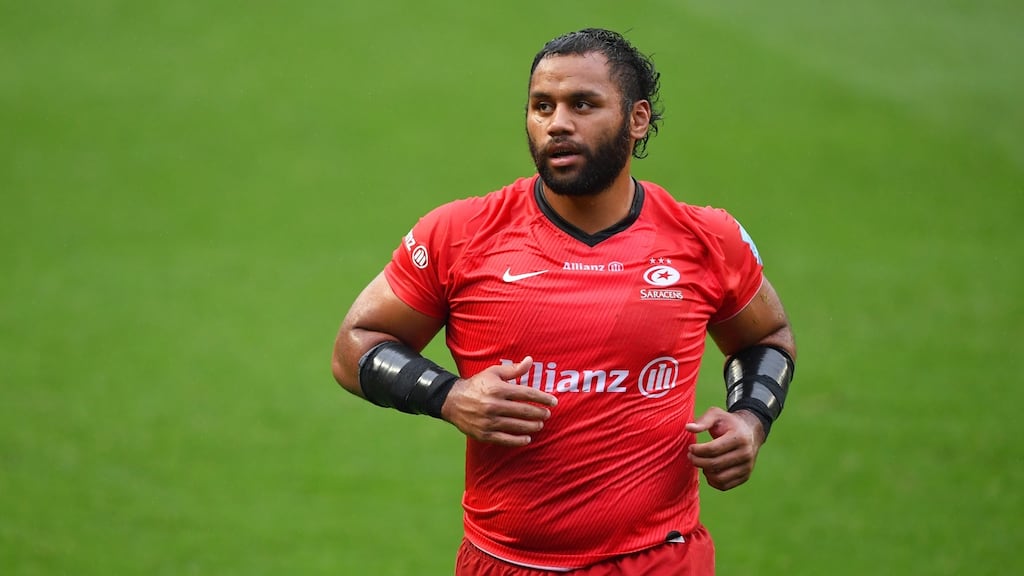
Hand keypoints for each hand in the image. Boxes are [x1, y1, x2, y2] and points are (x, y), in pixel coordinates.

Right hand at [441, 356, 557, 446]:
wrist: (452, 401)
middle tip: (547, 414)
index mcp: (498, 389)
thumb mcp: (493, 373)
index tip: (553, 401)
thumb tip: (530, 361)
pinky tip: (527, 439)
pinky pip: (505, 439)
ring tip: (540, 425)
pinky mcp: (484, 434)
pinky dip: (518, 440)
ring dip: (532, 426)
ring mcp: (489, 421)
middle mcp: (494, 405)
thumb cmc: (477, 384)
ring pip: (517, 426)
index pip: (526, 394)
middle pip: (524, 411)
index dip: (543, 398)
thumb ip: (513, 369)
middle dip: (539, 413)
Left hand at [685, 407, 764, 490]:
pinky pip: (725, 485)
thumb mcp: (717, 414)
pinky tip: (708, 470)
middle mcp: (746, 454)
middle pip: (714, 464)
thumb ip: (703, 420)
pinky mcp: (745, 477)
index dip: (697, 450)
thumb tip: (688, 428)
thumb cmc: (729, 422)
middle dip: (697, 461)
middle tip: (690, 456)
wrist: (750, 432)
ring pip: (719, 478)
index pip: (713, 449)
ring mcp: (747, 467)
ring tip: (700, 462)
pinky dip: (712, 481)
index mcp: (739, 437)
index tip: (690, 448)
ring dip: (705, 472)